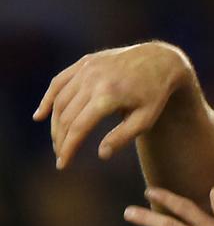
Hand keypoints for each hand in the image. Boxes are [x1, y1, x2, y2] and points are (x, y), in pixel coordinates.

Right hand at [33, 42, 193, 168]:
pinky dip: (48, 99)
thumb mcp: (146, 119)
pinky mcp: (85, 62)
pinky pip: (59, 82)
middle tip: (61, 155)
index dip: (68, 148)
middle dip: (61, 139)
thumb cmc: (155, 95)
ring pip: (60, 100)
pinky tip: (40, 115)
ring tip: (58, 141)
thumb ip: (123, 137)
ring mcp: (87, 69)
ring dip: (55, 123)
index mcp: (109, 95)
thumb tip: (101, 154)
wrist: (160, 60)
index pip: (79, 127)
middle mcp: (93, 80)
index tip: (62, 164)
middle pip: (66, 115)